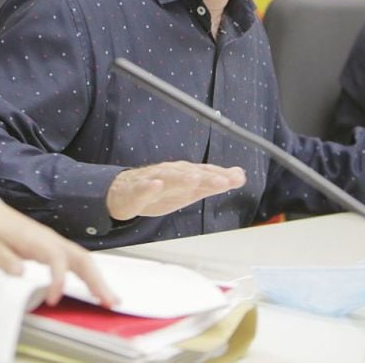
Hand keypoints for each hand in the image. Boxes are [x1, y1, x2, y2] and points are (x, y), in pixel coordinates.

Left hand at [0, 189, 117, 307]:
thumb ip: (3, 258)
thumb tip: (21, 274)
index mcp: (32, 236)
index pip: (56, 257)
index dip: (58, 279)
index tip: (53, 299)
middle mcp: (45, 237)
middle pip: (79, 256)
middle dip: (96, 279)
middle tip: (110, 301)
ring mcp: (48, 241)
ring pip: (80, 258)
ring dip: (96, 278)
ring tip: (109, 299)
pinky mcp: (46, 247)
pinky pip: (72, 260)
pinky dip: (86, 274)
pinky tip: (92, 288)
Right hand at [105, 161, 245, 220]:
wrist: (124, 191)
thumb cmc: (160, 189)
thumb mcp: (189, 189)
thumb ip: (213, 183)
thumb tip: (240, 175)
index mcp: (185, 173)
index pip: (205, 172)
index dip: (221, 175)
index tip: (238, 178)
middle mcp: (171, 173)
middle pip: (191, 174)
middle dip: (207, 177)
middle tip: (224, 181)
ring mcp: (152, 180)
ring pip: (168, 178)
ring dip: (181, 178)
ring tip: (194, 180)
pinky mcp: (135, 192)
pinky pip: (141, 189)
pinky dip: (148, 187)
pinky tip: (155, 185)